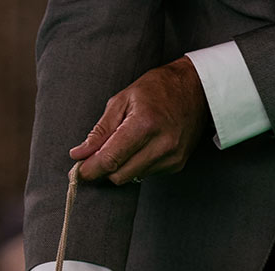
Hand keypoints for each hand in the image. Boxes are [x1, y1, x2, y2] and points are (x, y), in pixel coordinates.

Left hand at [71, 58, 208, 185]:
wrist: (196, 90)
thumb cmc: (157, 89)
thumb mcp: (122, 100)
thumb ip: (100, 131)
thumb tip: (79, 153)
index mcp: (144, 124)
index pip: (111, 159)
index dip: (90, 169)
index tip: (78, 171)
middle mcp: (161, 145)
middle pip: (120, 175)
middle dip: (104, 169)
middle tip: (96, 157)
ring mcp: (171, 157)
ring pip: (132, 177)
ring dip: (122, 167)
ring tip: (125, 144)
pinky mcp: (176, 165)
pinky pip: (147, 174)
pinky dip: (137, 165)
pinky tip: (143, 146)